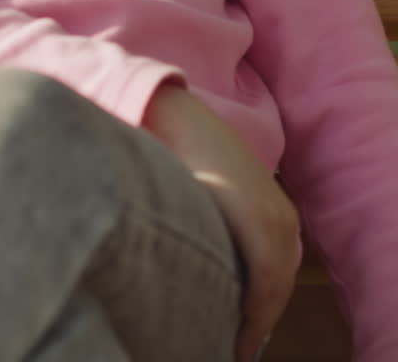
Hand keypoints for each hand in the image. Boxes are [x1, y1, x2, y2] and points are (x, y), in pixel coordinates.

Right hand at [142, 84, 300, 361]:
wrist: (173, 118)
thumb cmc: (181, 158)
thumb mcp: (207, 200)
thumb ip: (216, 228)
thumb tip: (204, 261)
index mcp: (275, 213)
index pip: (276, 277)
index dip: (260, 311)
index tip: (240, 334)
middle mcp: (284, 219)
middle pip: (279, 289)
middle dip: (258, 321)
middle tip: (234, 347)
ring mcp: (276, 219)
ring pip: (274, 291)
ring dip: (255, 323)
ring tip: (232, 348)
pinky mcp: (261, 221)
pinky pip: (266, 283)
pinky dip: (255, 315)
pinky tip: (238, 337)